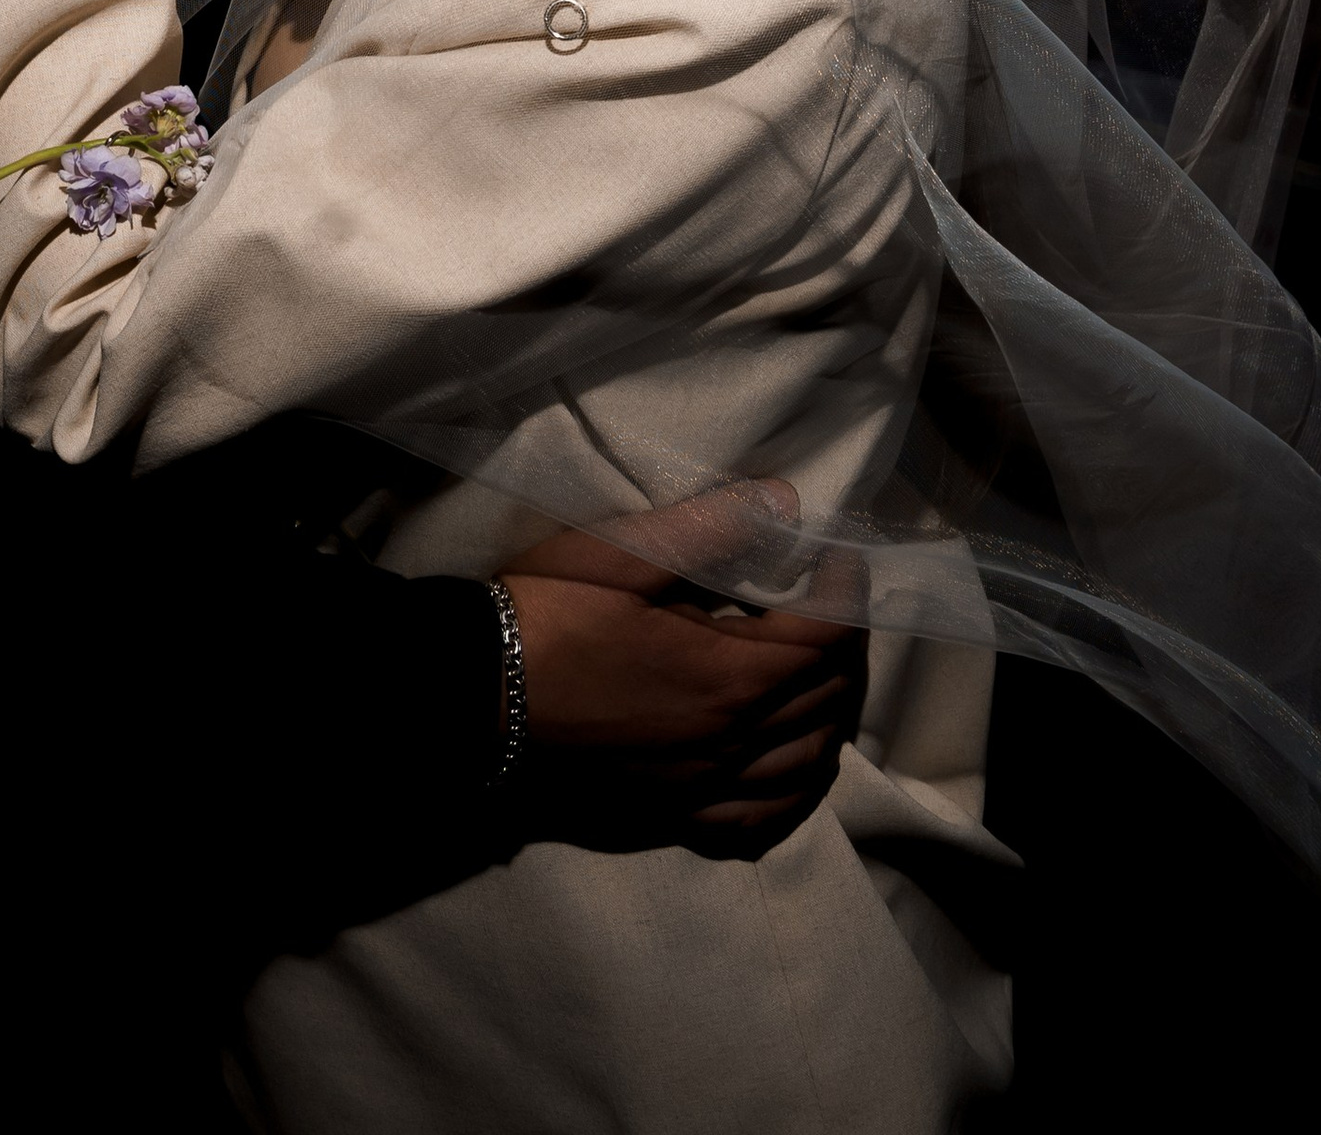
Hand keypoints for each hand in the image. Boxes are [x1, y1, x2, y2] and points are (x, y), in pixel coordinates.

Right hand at [505, 479, 868, 856]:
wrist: (473, 699)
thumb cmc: (546, 616)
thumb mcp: (620, 554)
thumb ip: (709, 527)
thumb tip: (785, 501)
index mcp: (726, 677)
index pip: (826, 637)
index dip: (847, 591)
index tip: (838, 554)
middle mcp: (730, 743)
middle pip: (827, 701)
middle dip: (844, 646)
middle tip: (827, 602)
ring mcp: (703, 788)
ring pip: (806, 766)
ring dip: (830, 716)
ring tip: (819, 676)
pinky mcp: (673, 815)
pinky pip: (761, 820)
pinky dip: (794, 792)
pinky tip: (789, 769)